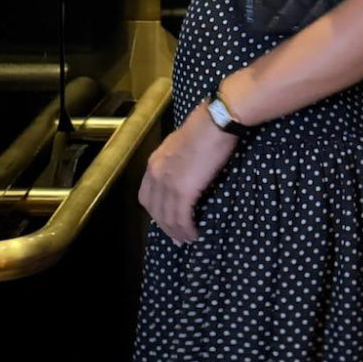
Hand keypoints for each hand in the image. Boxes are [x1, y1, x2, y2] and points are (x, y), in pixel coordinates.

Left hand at [138, 103, 236, 243]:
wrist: (215, 122)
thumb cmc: (205, 126)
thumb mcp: (182, 142)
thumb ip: (178, 159)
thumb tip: (187, 168)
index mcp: (155, 162)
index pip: (146, 195)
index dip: (155, 211)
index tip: (166, 219)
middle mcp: (156, 175)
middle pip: (155, 210)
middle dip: (165, 226)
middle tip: (176, 237)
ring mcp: (168, 184)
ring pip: (167, 217)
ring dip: (176, 232)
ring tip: (187, 239)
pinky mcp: (183, 191)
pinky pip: (181, 217)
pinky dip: (186, 229)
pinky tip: (194, 234)